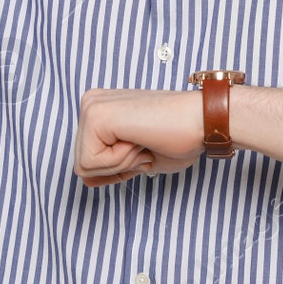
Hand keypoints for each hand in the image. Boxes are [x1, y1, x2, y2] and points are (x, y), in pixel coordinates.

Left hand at [72, 87, 204, 187]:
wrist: (200, 121)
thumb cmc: (178, 138)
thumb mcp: (136, 159)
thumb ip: (110, 167)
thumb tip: (86, 180)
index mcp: (99, 110)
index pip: (87, 161)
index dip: (118, 167)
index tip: (143, 145)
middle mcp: (91, 103)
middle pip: (82, 165)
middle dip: (118, 166)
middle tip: (145, 143)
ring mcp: (91, 107)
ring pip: (86, 166)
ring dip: (121, 163)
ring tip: (143, 140)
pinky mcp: (95, 115)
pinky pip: (92, 162)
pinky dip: (121, 160)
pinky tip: (139, 138)